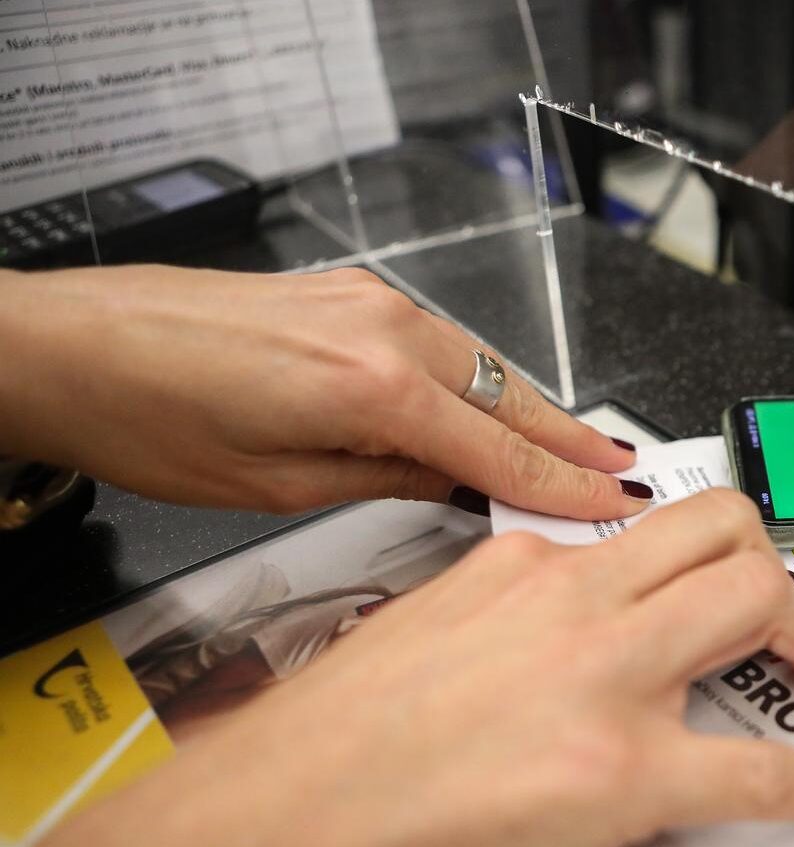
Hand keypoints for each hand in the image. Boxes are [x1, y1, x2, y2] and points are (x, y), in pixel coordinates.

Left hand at [0, 265, 644, 517]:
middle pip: (509, 393)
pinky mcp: (343, 294)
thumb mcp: (275, 485)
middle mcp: (382, 329)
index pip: (499, 447)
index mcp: (372, 387)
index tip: (612, 501)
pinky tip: (492, 403)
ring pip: (481, 362)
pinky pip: (439, 343)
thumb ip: (384, 478)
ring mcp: (365, 302)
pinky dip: (480, 379)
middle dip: (572, 435)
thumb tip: (455, 484)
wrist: (64, 346)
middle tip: (626, 468)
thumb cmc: (146, 416)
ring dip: (531, 406)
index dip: (563, 483)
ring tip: (576, 444)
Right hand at [36, 491, 793, 846]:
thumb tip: (546, 642)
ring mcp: (606, 680)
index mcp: (516, 568)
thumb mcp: (415, 638)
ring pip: (752, 600)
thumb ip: (498, 620)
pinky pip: (763, 770)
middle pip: (718, 534)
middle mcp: (570, 602)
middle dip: (771, 567)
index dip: (694, 554)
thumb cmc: (315, 755)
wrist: (270, 831)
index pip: (638, 529)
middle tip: (784, 619)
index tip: (710, 576)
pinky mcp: (625, 774)